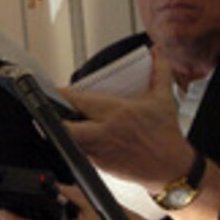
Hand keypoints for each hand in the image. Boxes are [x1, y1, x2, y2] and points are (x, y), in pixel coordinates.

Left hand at [63, 50, 193, 191]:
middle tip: (48, 111)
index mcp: (118, 112)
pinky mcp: (99, 165)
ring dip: (59, 133)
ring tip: (54, 124)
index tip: (54, 90)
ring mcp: (100, 151)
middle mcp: (106, 132)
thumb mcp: (164, 99)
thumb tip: (157, 51)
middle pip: (66, 127)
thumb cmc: (166, 135)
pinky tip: (68, 140)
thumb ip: (160, 70)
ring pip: (67, 143)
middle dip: (53, 119)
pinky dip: (70, 146)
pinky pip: (77, 154)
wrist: (171, 168)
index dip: (62, 95)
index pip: (80, 101)